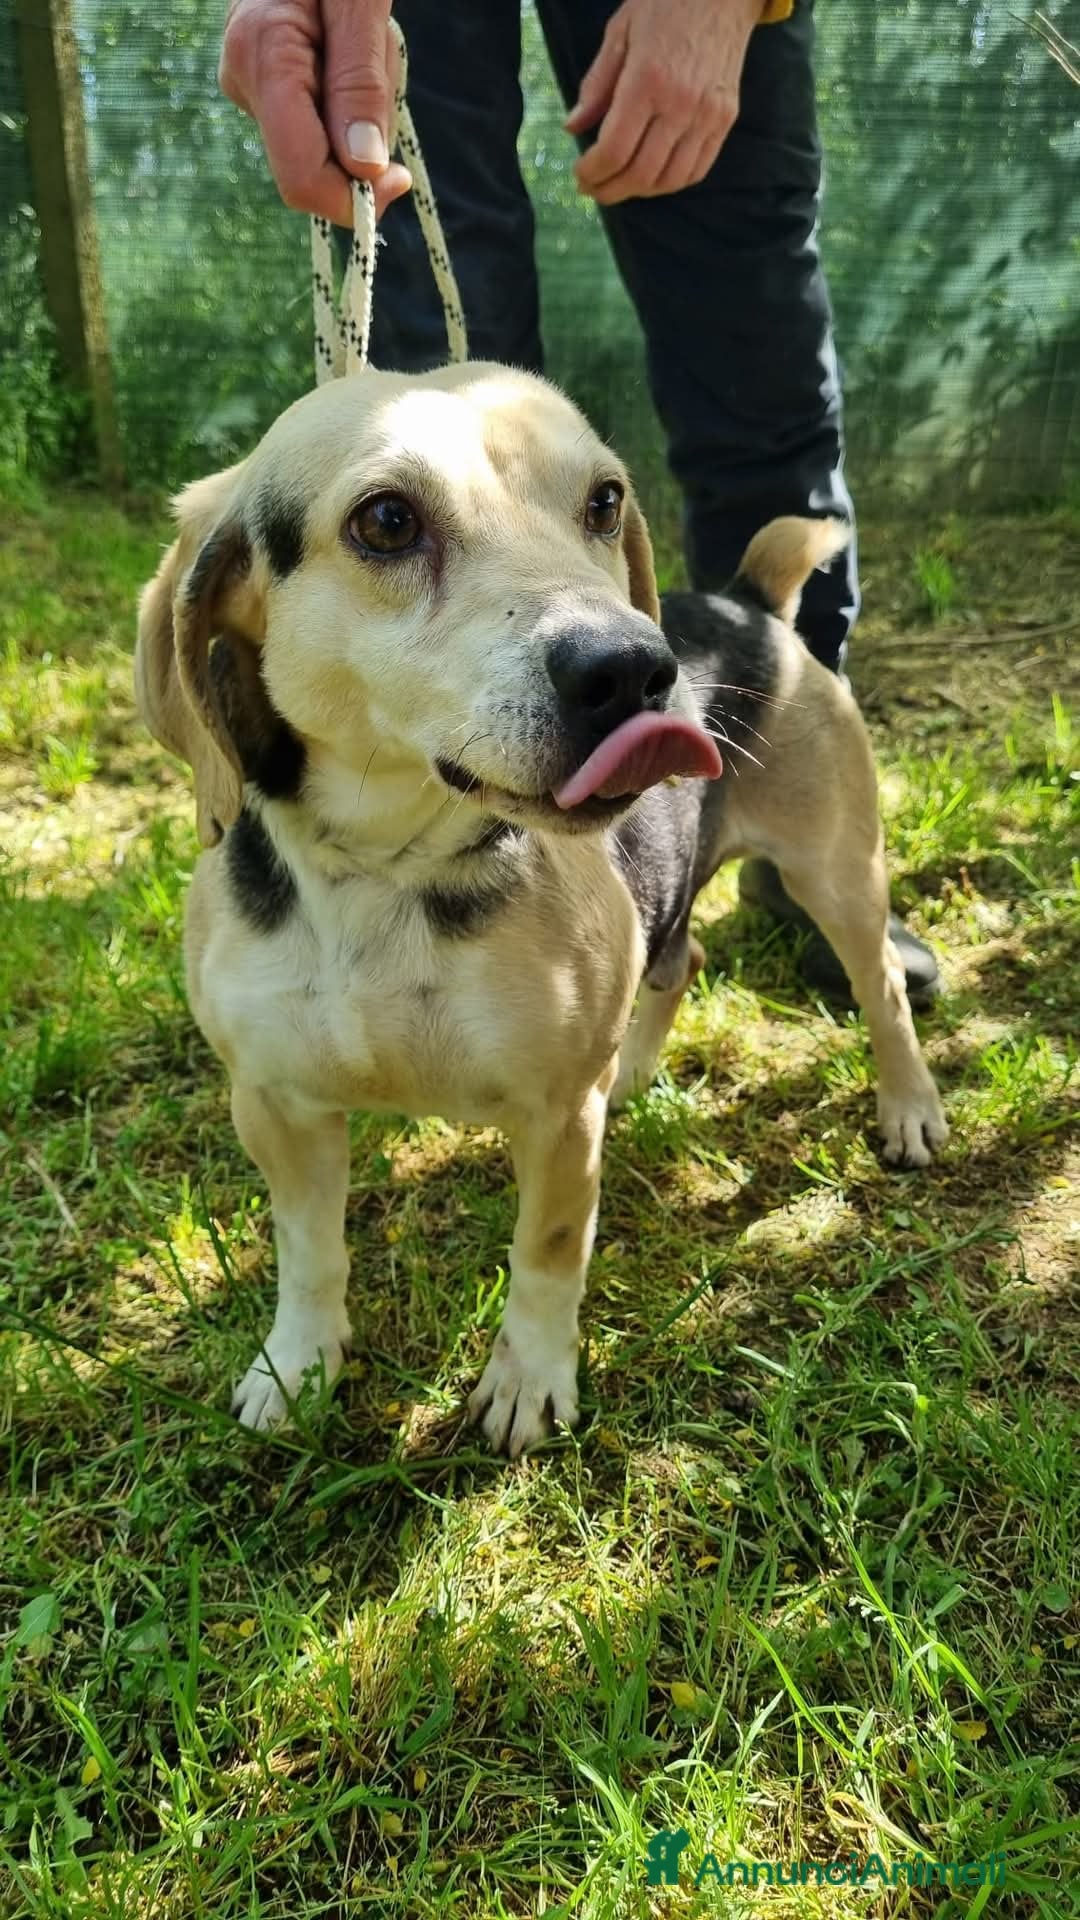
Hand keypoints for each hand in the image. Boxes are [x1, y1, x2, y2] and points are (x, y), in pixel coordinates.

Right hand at [221, 0, 411, 224]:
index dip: (353, 197)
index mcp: (262, 58)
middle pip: (314, 166)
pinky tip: (349, 48)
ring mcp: (252, 87)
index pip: (301, 178)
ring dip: (362, 112)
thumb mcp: (360, 3)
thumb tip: (364, 168)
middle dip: (363, 138)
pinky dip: (351, 100)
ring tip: (364, 39)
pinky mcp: (265, 87)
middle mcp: (244, 81)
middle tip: (382, 64)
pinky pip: (320, 121)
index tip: (401, 178)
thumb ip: (360, 84)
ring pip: (322, 145)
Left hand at [566, 0, 762, 204]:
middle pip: (641, 172)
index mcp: (648, 79)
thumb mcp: (620, 33)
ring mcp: (707, 115)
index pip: (615, 149)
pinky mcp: (725, 119)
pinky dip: (671, 183)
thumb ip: (596, 84)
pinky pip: (697, 169)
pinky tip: (652, 177)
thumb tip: (573, 127)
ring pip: (669, 179)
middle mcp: (680, 103)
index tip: (580, 175)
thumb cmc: (667, 4)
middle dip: (611, 189)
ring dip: (639, 191)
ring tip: (620, 185)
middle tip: (594, 189)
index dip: (593, 172)